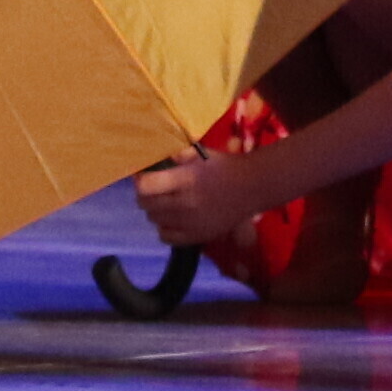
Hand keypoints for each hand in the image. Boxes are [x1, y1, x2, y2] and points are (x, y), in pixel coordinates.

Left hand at [133, 152, 273, 251]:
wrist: (251, 188)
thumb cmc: (223, 166)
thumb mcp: (199, 153)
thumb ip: (174, 154)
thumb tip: (150, 157)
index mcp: (186, 180)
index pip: (146, 187)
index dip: (140, 180)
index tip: (144, 175)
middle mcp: (186, 204)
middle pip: (146, 205)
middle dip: (144, 194)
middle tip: (153, 188)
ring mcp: (191, 224)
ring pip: (154, 220)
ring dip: (154, 210)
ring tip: (165, 201)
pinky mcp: (197, 237)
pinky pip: (166, 237)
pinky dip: (163, 227)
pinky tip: (172, 218)